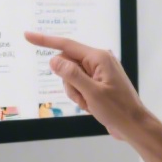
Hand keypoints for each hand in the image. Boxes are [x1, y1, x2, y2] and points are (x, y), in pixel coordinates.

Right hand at [24, 32, 150, 141]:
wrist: (134, 125)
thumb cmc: (118, 110)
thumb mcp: (91, 93)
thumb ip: (71, 74)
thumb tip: (54, 60)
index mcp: (99, 58)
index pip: (66, 46)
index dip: (45, 40)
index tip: (28, 36)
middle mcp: (99, 61)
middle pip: (67, 64)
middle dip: (69, 83)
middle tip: (83, 98)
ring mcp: (99, 72)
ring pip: (71, 77)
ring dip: (75, 93)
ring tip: (90, 104)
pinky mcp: (98, 82)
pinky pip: (79, 85)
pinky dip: (80, 96)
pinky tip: (92, 106)